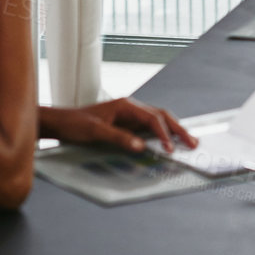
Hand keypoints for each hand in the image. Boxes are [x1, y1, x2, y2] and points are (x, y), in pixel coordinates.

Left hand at [47, 97, 195, 152]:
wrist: (61, 123)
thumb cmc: (75, 124)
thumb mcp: (95, 132)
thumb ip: (119, 138)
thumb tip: (141, 147)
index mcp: (126, 105)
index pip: (152, 118)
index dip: (163, 134)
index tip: (170, 149)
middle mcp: (131, 108)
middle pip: (161, 116)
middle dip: (178, 129)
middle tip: (193, 143)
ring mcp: (129, 116)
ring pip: (158, 120)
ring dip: (172, 131)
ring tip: (187, 142)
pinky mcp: (127, 125)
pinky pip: (149, 128)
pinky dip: (161, 135)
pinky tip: (168, 143)